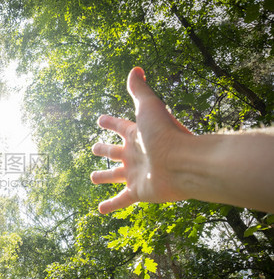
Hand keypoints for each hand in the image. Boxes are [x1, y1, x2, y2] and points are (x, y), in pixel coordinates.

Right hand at [90, 67, 192, 213]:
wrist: (183, 163)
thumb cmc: (166, 133)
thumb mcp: (149, 107)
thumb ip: (140, 90)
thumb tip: (135, 69)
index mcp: (136, 135)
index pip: (119, 127)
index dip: (109, 123)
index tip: (99, 120)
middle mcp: (135, 154)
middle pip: (114, 152)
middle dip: (103, 150)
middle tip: (94, 148)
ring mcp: (135, 174)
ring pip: (114, 176)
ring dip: (104, 177)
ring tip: (94, 178)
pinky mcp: (138, 191)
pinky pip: (120, 200)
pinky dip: (110, 206)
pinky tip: (100, 210)